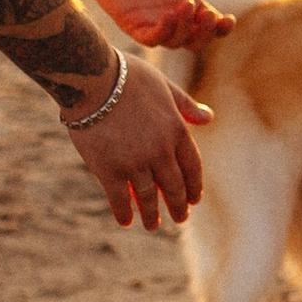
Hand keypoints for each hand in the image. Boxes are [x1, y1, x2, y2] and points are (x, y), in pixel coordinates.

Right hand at [64, 60, 212, 228]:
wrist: (92, 79)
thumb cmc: (127, 76)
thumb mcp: (164, 86)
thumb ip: (185, 105)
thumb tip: (209, 118)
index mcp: (177, 130)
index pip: (192, 166)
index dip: (194, 186)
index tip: (194, 199)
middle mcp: (160, 151)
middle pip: (174, 186)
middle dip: (178, 205)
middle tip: (180, 218)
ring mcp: (135, 163)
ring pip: (148, 198)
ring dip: (152, 215)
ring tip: (153, 226)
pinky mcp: (109, 170)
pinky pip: (119, 199)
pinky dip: (124, 213)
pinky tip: (126, 222)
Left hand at [83, 0, 238, 47]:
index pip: (209, 24)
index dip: (222, 28)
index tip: (228, 20)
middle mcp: (171, 14)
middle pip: (195, 41)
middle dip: (206, 33)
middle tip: (209, 14)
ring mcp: (151, 20)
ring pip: (175, 42)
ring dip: (186, 29)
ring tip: (186, 4)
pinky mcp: (131, 22)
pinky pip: (150, 38)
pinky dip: (163, 32)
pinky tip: (169, 14)